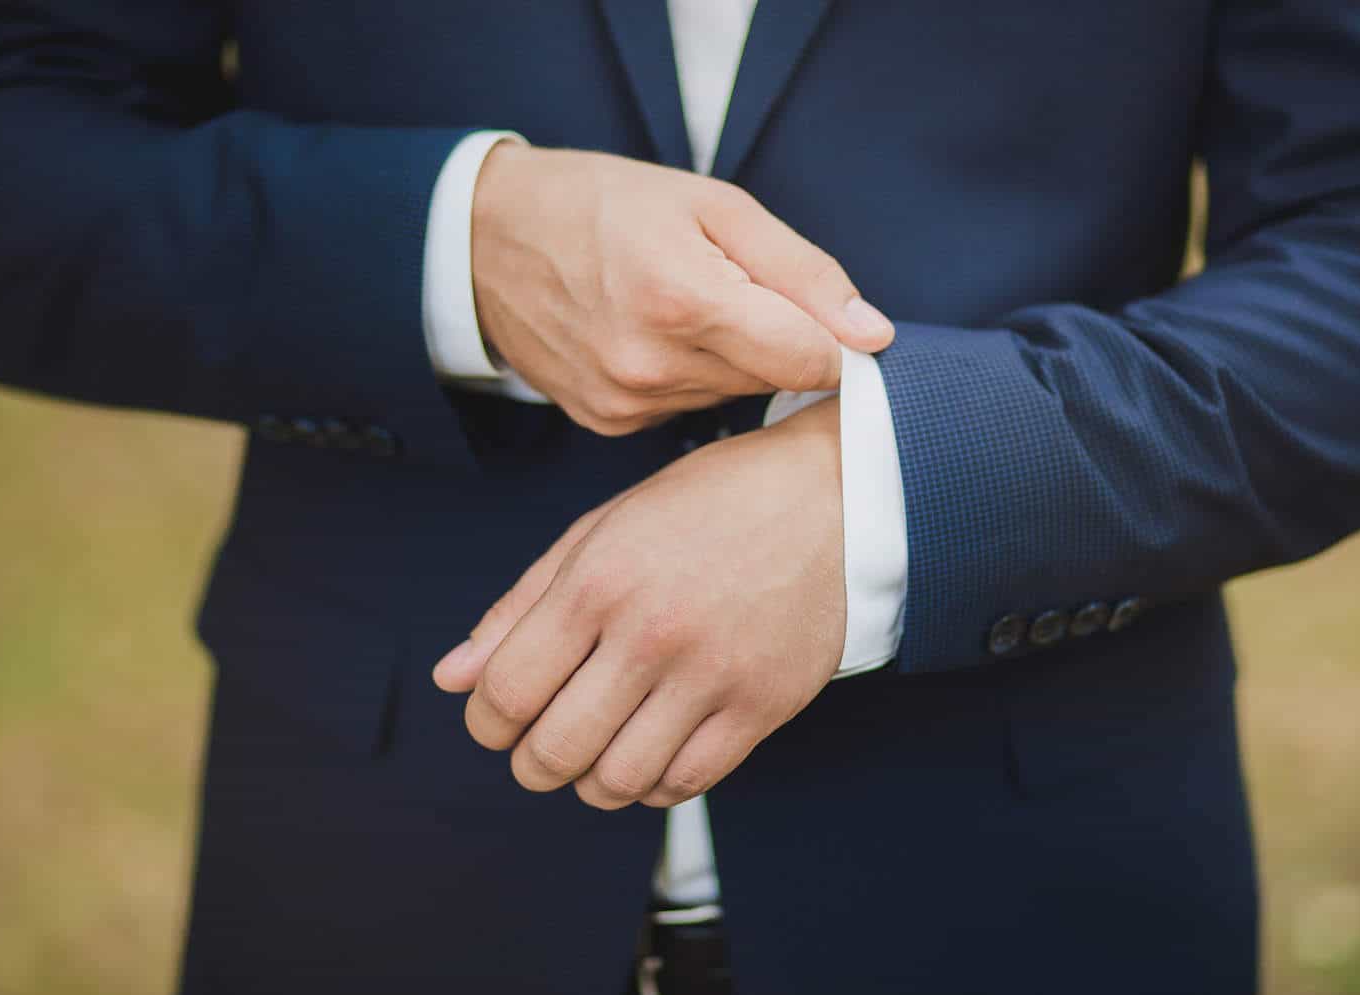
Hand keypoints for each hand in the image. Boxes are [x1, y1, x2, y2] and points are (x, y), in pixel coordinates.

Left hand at [433, 398, 845, 807]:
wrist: (832, 496)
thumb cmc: (708, 504)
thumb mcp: (602, 529)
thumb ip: (522, 604)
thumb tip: (451, 678)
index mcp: (599, 580)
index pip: (507, 692)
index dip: (485, 723)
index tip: (496, 720)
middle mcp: (651, 632)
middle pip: (555, 750)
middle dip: (530, 764)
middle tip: (539, 749)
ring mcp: (712, 673)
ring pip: (619, 780)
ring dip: (591, 782)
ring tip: (596, 754)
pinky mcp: (763, 705)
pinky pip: (688, 783)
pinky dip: (654, 785)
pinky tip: (651, 755)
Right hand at [471, 142, 892, 434]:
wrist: (487, 240)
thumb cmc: (604, 205)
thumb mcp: (714, 205)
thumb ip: (803, 272)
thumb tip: (873, 334)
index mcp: (684, 301)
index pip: (812, 361)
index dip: (832, 338)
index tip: (823, 313)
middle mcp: (652, 367)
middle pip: (774, 379)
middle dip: (775, 337)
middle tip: (732, 288)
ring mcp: (626, 404)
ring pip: (732, 396)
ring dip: (730, 358)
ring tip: (682, 305)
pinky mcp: (609, 424)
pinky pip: (687, 410)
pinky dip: (688, 376)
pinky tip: (651, 336)